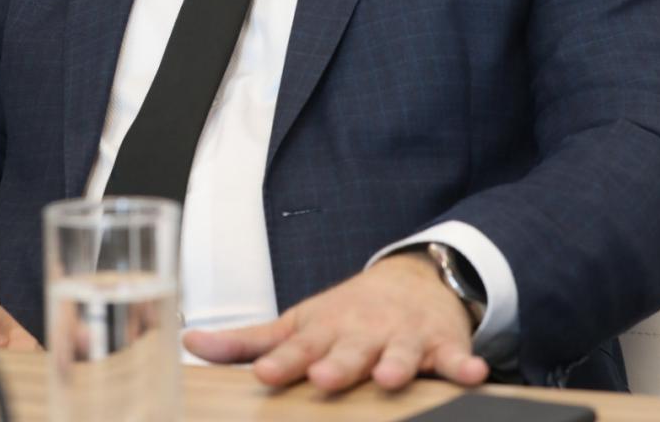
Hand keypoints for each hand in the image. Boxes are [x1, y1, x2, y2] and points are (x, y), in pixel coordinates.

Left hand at [183, 253, 488, 391]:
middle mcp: (361, 332)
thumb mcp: (297, 322)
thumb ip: (246, 342)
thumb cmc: (344, 314)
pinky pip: (452, 357)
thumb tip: (189, 343)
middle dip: (337, 363)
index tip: (265, 374)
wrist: (410, 281)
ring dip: (394, 363)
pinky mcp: (438, 345)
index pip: (298, 348)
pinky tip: (471, 373)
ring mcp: (400, 338)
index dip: (282, 361)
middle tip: (323, 376)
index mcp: (323, 329)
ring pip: (398, 353)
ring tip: (390, 377)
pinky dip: (461, 364)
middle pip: (348, 350)